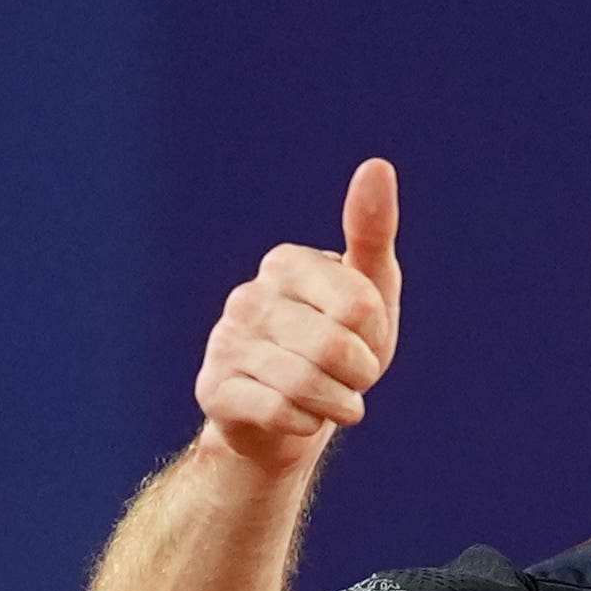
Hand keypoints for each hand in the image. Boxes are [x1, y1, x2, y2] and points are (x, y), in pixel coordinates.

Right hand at [195, 158, 404, 471]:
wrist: (289, 419)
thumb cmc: (338, 347)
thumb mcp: (368, 292)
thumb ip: (372, 232)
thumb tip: (377, 165)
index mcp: (285, 263)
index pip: (360, 307)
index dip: (375, 336)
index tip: (362, 338)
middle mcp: (247, 296)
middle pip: (336, 348)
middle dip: (360, 375)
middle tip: (350, 376)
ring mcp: (224, 342)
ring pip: (307, 385)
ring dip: (339, 403)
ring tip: (331, 398)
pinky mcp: (213, 390)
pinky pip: (282, 414)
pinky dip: (308, 424)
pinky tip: (300, 417)